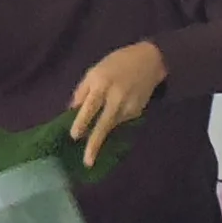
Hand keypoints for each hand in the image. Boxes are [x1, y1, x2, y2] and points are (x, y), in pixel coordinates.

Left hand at [70, 41, 167, 166]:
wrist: (149, 60)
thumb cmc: (115, 64)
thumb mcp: (94, 71)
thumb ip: (83, 91)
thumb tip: (72, 110)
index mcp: (102, 84)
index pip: (90, 107)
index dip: (82, 122)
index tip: (74, 136)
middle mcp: (117, 97)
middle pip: (104, 124)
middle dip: (95, 144)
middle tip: (87, 162)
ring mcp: (129, 106)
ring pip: (112, 126)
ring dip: (102, 137)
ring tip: (92, 150)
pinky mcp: (138, 111)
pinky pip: (120, 121)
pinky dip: (112, 124)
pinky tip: (110, 120)